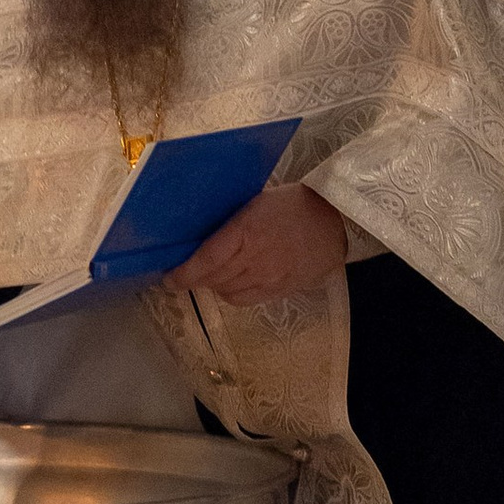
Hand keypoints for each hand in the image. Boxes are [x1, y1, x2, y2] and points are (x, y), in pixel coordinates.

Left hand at [178, 184, 348, 305]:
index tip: (169, 278)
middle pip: (213, 279)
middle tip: (184, 274)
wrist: (334, 219)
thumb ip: (229, 225)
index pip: (206, 261)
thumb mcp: (254, 203)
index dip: (183, 274)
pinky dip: (232, 293)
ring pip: (226, 292)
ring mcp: (269, 277)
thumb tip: (200, 240)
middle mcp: (255, 258)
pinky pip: (245, 300)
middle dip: (194, 279)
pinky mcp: (280, 289)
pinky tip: (232, 282)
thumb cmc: (292, 203)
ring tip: (211, 274)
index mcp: (246, 231)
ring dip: (213, 285)